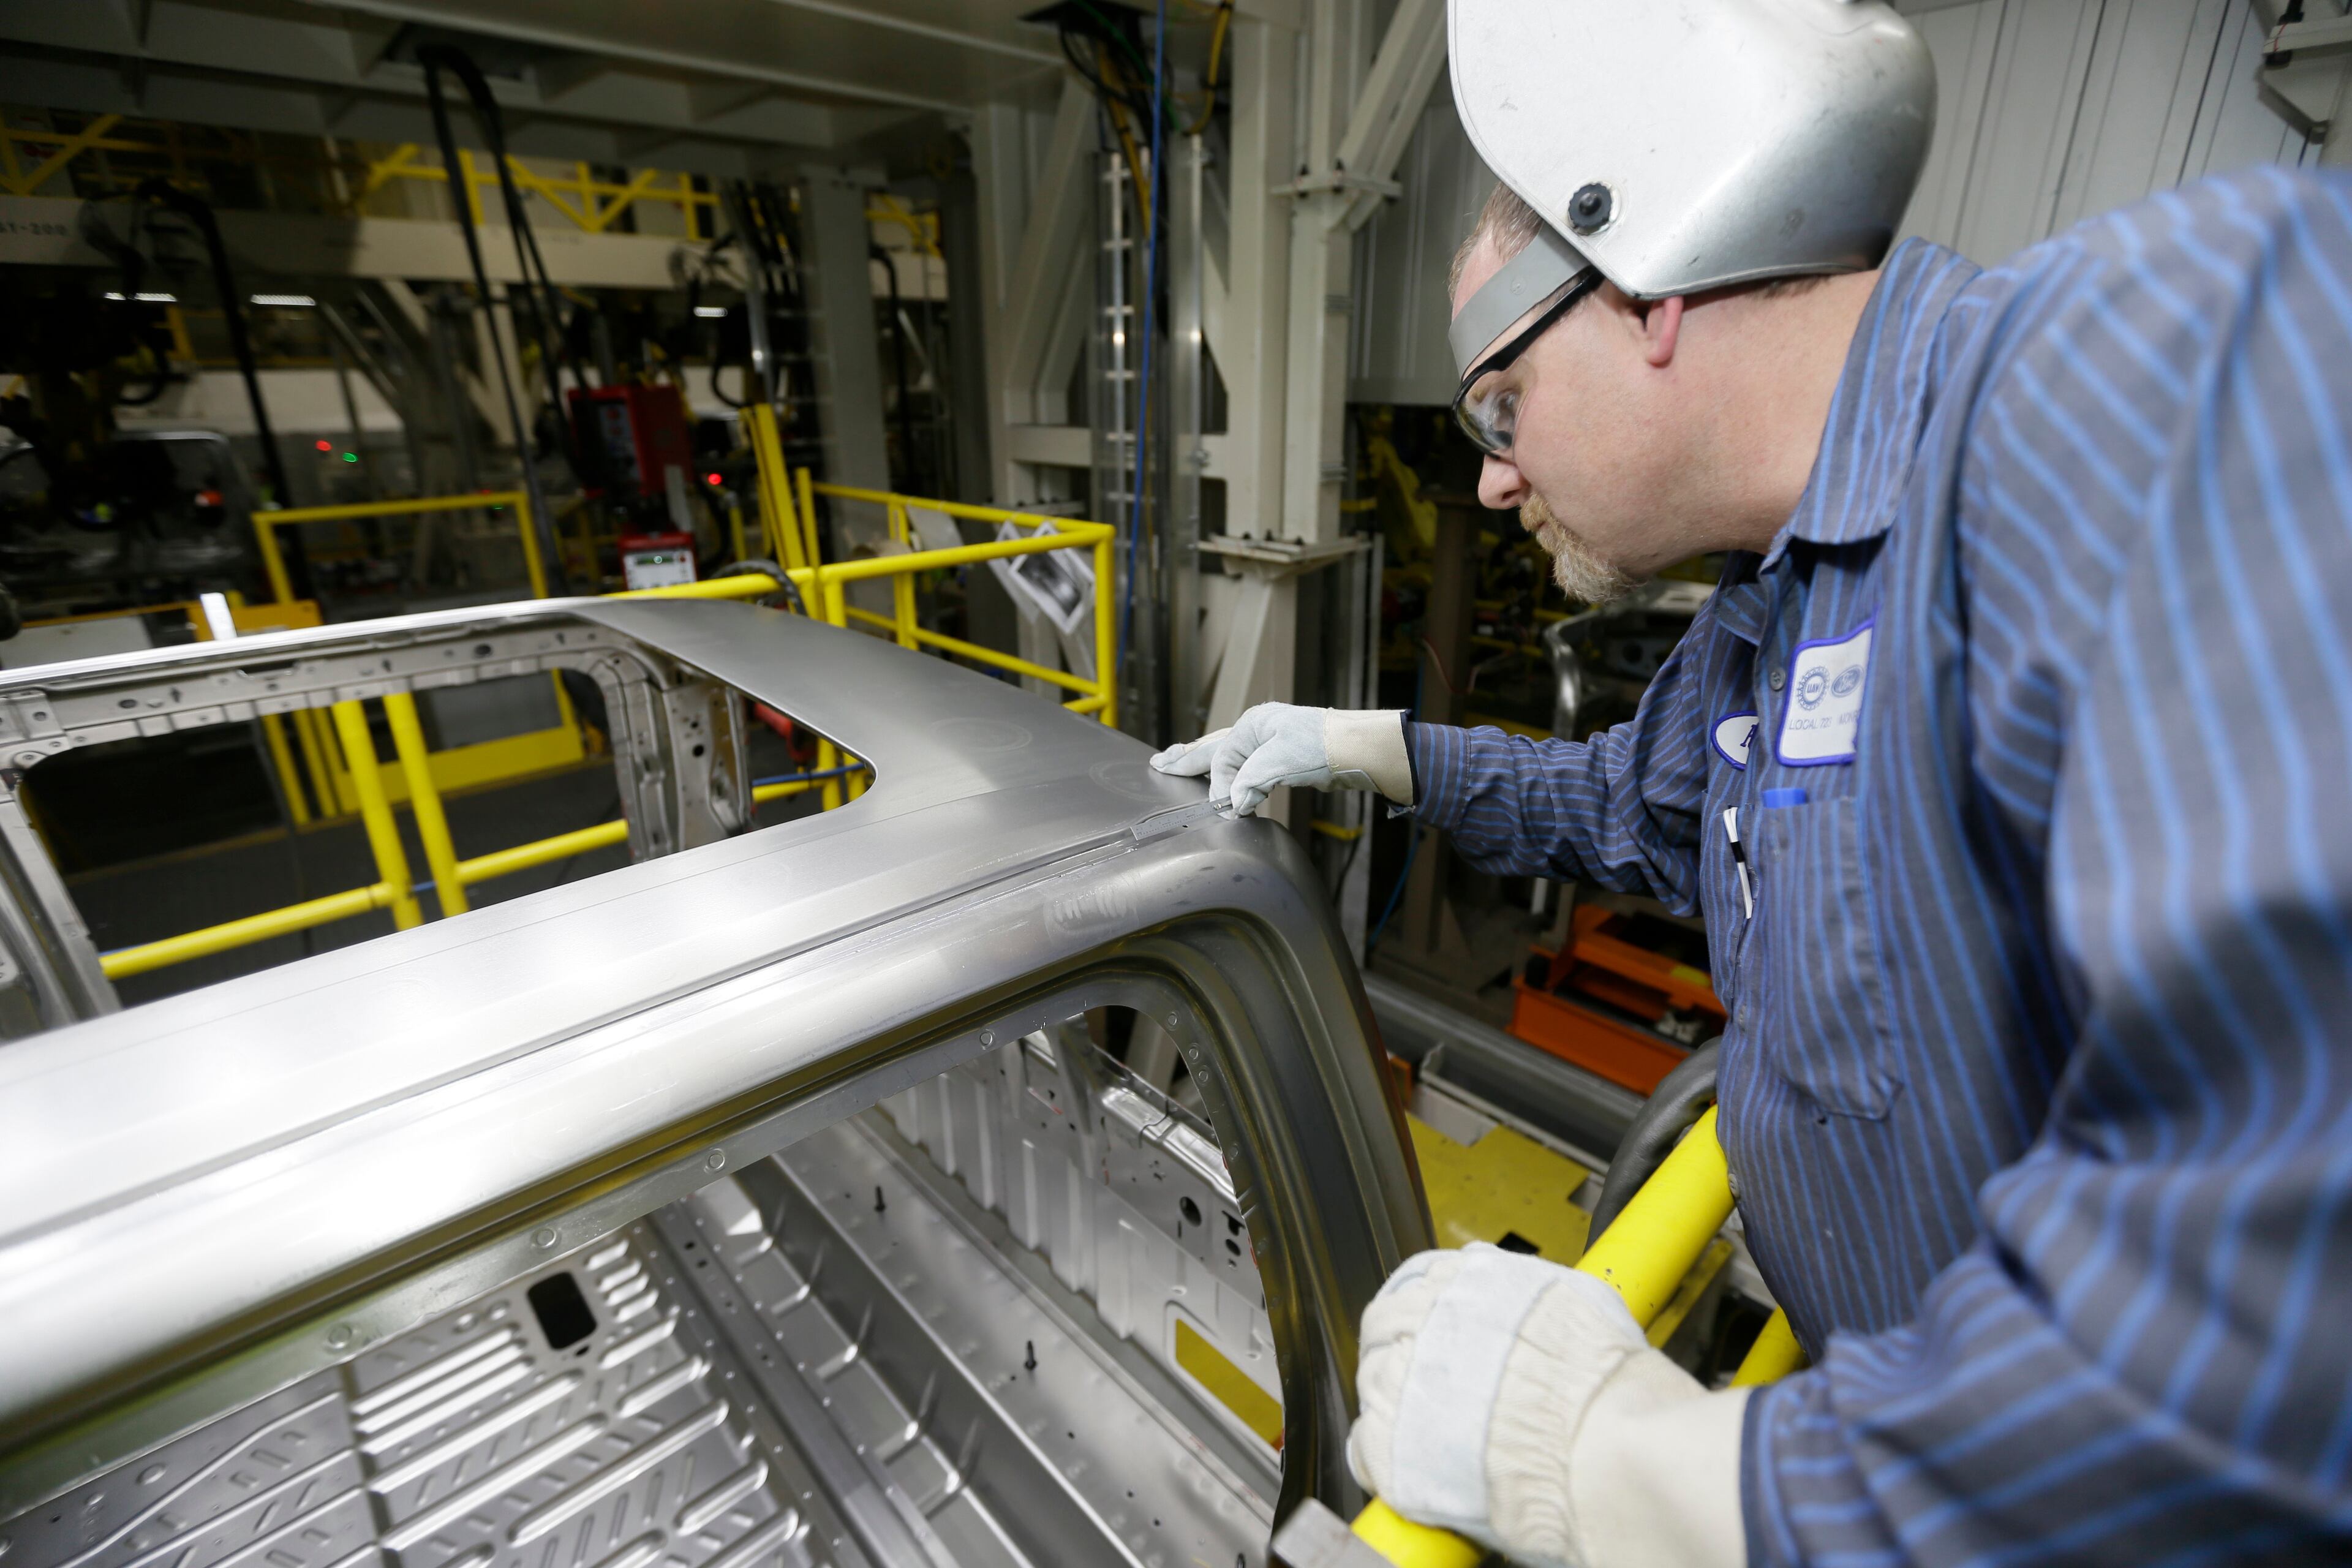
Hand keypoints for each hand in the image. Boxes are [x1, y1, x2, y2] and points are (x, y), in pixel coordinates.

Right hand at [1148, 703, 1412, 817]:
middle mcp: (1257, 729)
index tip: (1220, 807)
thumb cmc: (1321, 747)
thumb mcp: (1278, 764)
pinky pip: (1246, 764)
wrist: (1358, 749)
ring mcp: (1270, 741)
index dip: (1214, 784)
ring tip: (1181, 763)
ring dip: (1206, 762)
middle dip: (1187, 757)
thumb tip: (1233, 803)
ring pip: (1229, 754)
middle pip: (1214, 746)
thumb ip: (1249, 783)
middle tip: (1160, 762)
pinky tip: (1227, 776)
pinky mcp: (1283, 756)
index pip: (1218, 756)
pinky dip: (1231, 771)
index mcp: (1252, 725)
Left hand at [1348, 1245, 1748, 1567]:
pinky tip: (1416, 1468)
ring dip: (1395, 1402)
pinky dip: (1385, 1459)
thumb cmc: (1603, 1382)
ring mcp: (1400, 1379)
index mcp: (1468, 1279)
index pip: (1419, 1280)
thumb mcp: (1577, 1302)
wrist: (1603, 1445)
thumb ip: (1531, 1293)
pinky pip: (1366, 1447)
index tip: (1430, 1327)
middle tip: (1429, 1383)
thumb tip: (1520, 1296)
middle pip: (1386, 1327)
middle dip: (1402, 1351)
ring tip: (1432, 1430)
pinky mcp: (1390, 1443)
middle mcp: (1424, 1319)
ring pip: (1373, 1383)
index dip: (1425, 1310)